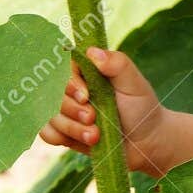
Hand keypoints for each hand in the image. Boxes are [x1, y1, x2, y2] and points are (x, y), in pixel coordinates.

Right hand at [38, 47, 170, 174]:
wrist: (145, 140)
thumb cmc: (141, 106)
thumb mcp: (134, 83)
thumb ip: (117, 64)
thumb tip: (92, 52)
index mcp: (87, 70)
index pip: (64, 69)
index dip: (70, 84)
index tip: (86, 96)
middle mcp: (72, 88)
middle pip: (53, 94)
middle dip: (73, 110)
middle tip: (93, 118)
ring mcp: (66, 110)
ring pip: (50, 116)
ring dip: (71, 128)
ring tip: (96, 135)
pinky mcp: (64, 130)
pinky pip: (47, 133)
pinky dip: (61, 137)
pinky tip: (83, 140)